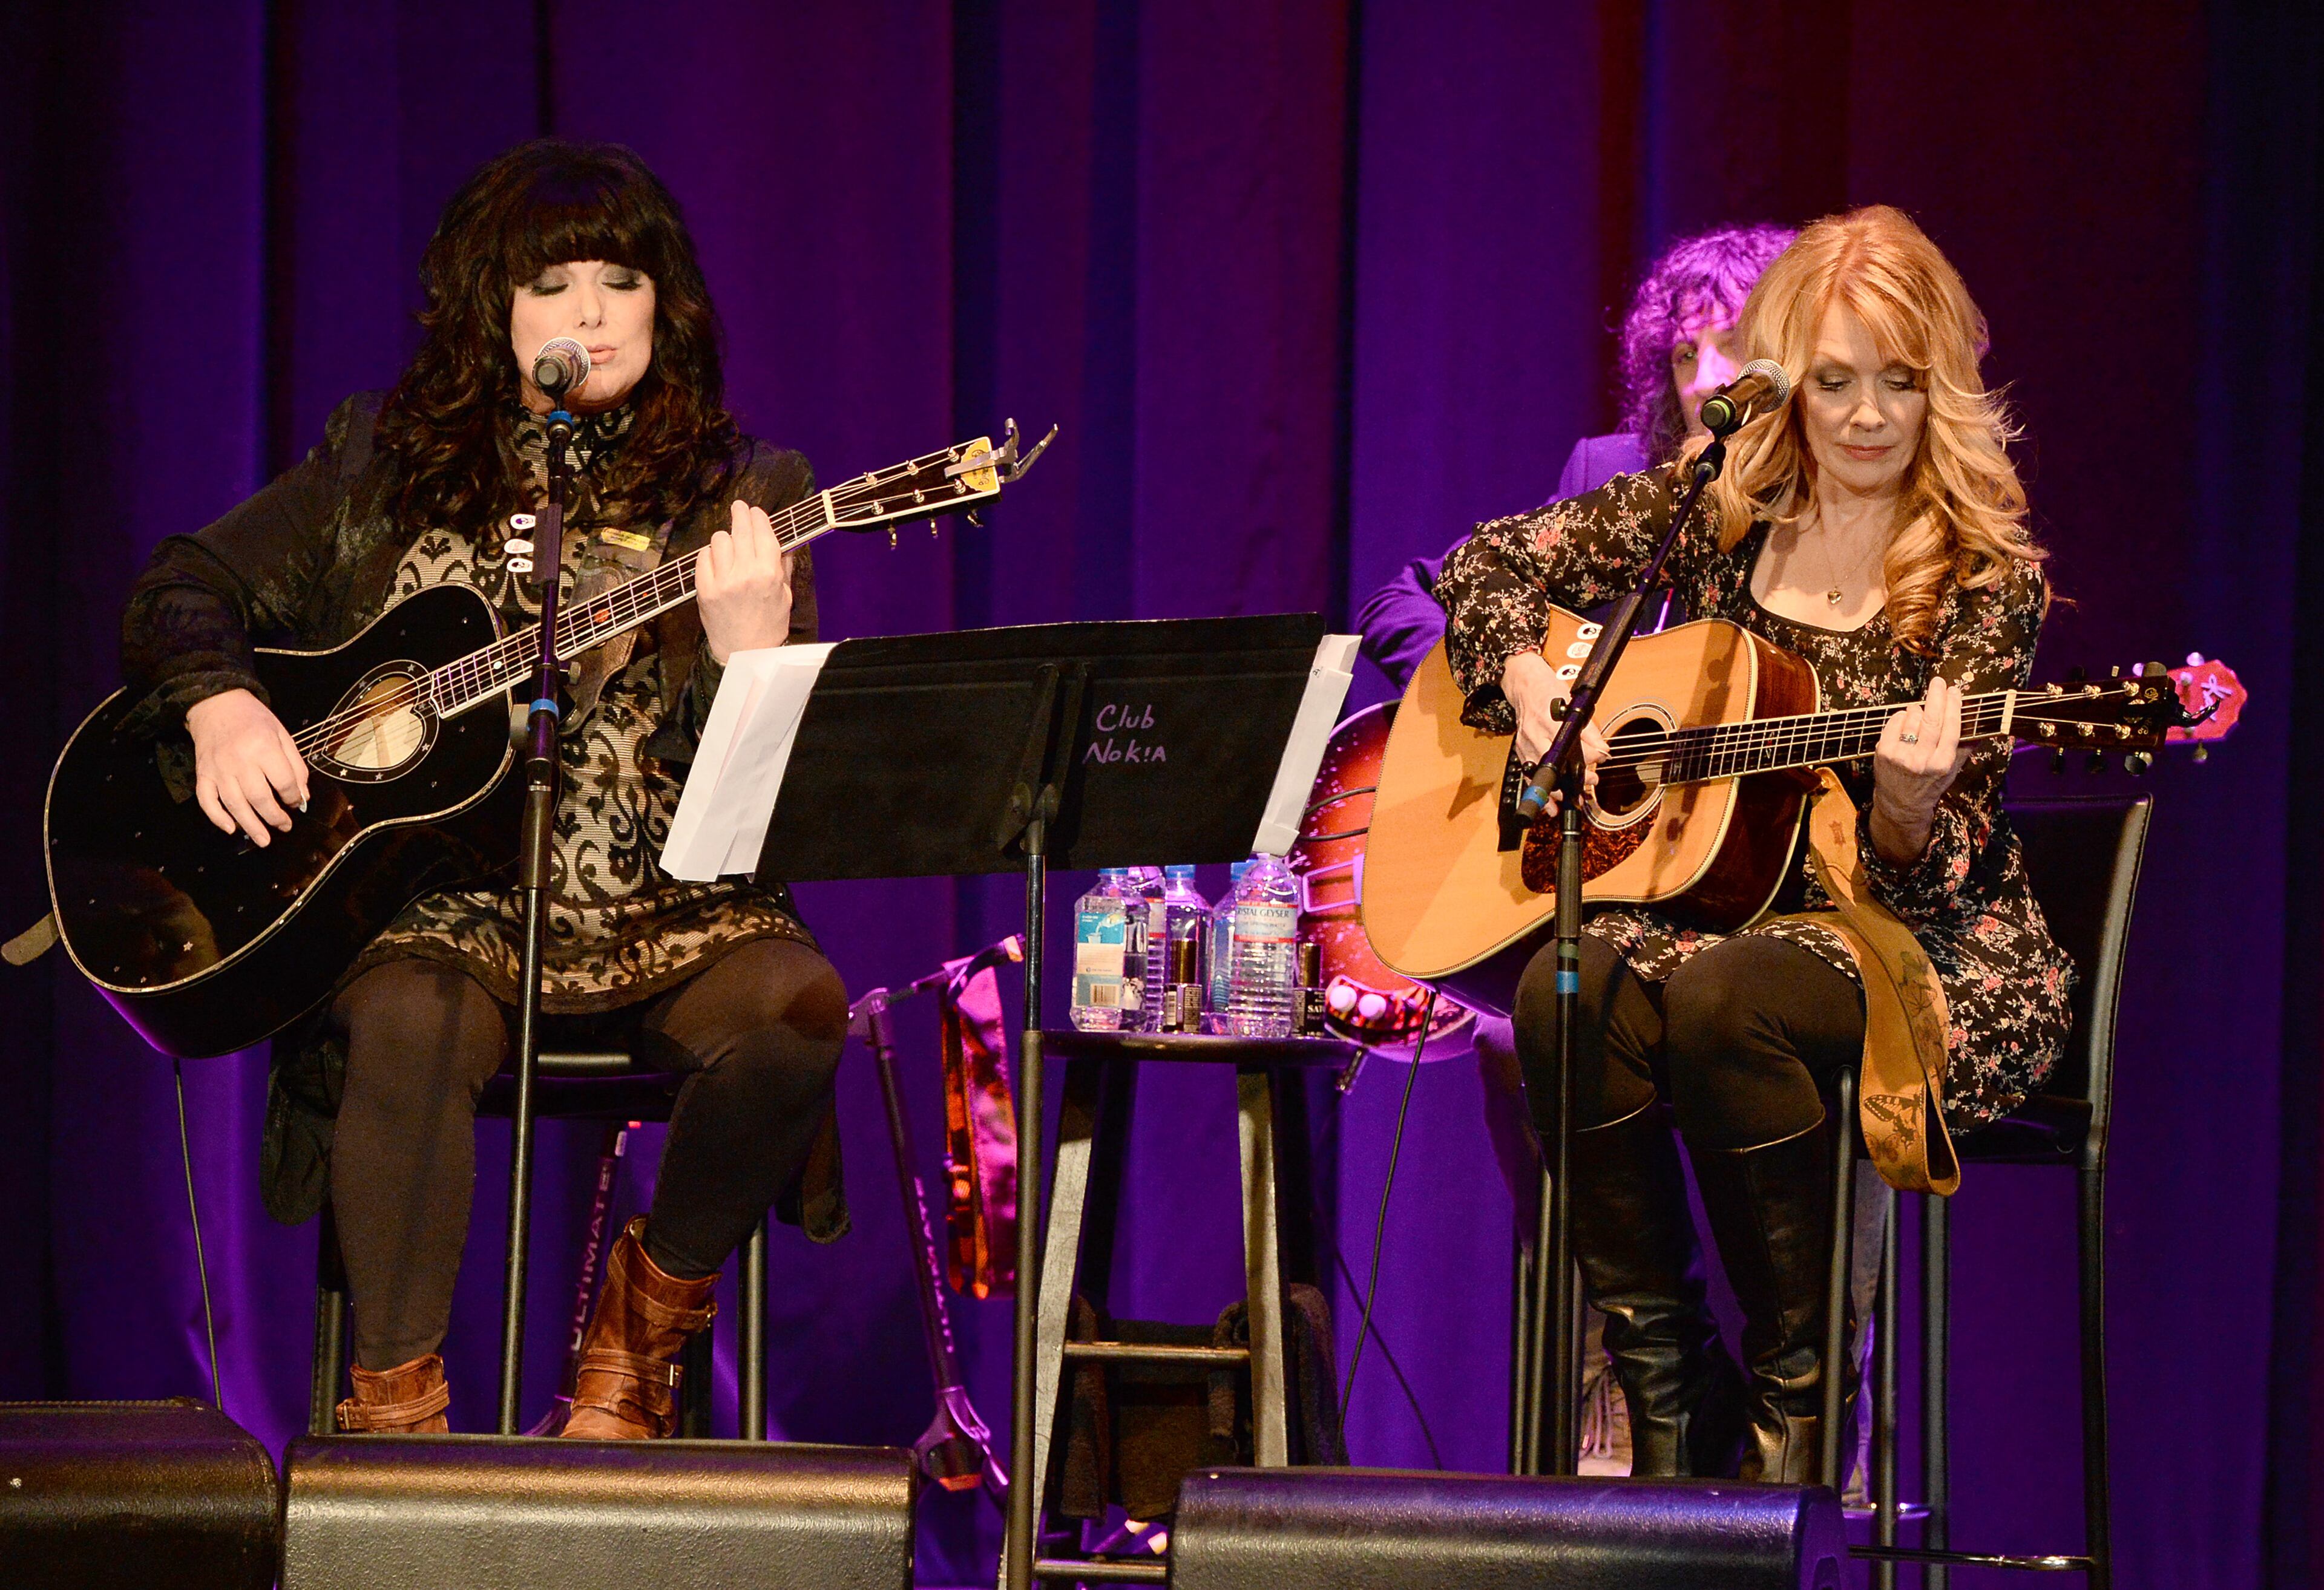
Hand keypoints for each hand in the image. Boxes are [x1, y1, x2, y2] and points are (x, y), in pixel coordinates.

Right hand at [186, 688, 309, 846]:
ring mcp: (218, 769)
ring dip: (251, 825)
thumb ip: (295, 765)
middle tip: (284, 826)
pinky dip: (217, 817)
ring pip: (235, 804)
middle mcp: (240, 761)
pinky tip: (231, 829)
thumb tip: (302, 795)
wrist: (216, 704)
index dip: (293, 797)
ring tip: (264, 840)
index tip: (296, 803)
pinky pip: (207, 800)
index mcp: (264, 748)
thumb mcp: (282, 734)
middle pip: (260, 798)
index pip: (283, 782)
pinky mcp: (202, 774)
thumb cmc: (253, 719)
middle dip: (275, 817)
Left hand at [697, 499, 796, 663]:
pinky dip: (710, 555)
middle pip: (740, 529)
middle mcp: (746, 573)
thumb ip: (783, 565)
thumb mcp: (785, 595)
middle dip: (740, 514)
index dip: (758, 517)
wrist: (745, 653)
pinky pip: (703, 557)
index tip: (755, 511)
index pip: (763, 532)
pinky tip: (717, 562)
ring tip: (730, 547)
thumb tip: (783, 541)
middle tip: (739, 507)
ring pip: (719, 539)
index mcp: (770, 574)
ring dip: (725, 539)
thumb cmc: (769, 624)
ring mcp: (722, 581)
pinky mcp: (704, 589)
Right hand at [1501, 650, 1607, 817]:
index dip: (1587, 756)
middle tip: (1590, 784)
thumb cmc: (1549, 692)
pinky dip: (1540, 790)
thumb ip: (1589, 730)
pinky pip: (1530, 774)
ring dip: (1555, 791)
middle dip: (1572, 779)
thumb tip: (1604, 751)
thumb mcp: (1573, 704)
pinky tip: (1550, 804)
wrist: (1524, 686)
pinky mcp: (1520, 751)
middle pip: (1553, 764)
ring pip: (1540, 773)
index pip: (1569, 744)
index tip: (1599, 760)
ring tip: (1570, 802)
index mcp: (1549, 720)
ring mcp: (1525, 744)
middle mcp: (1534, 734)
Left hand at [1871, 673, 1969, 862]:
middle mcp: (1922, 760)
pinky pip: (1895, 721)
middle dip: (1936, 697)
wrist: (1901, 803)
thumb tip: (1983, 725)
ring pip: (1912, 718)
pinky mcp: (1883, 752)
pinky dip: (1902, 716)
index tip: (1955, 691)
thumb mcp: (1953, 770)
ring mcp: (1900, 756)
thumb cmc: (1930, 783)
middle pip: (1931, 720)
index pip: (1951, 729)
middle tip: (1938, 681)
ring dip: (1918, 709)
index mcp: (1943, 764)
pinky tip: (1907, 720)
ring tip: (1921, 712)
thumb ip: (1966, 747)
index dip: (1953, 707)